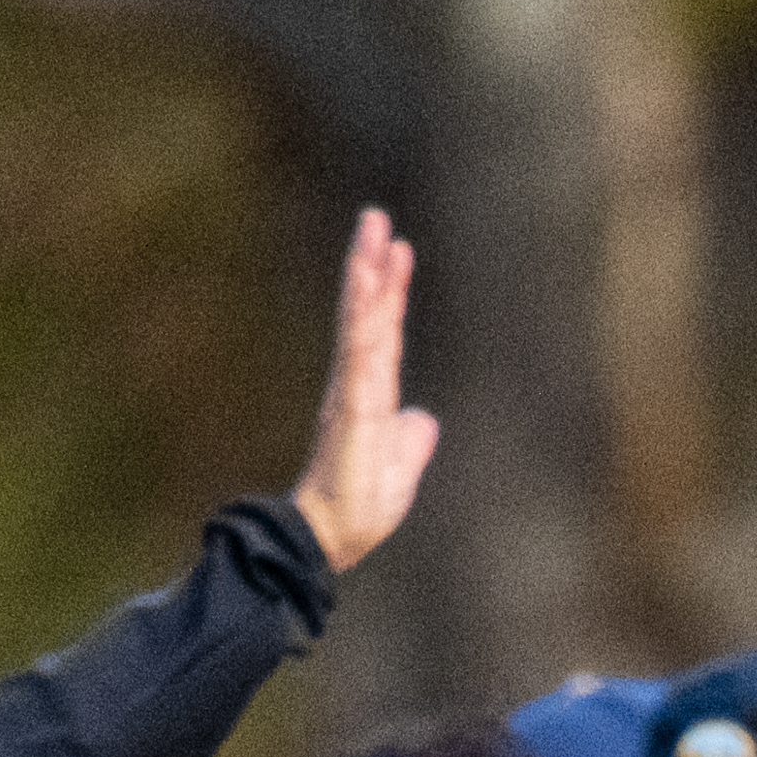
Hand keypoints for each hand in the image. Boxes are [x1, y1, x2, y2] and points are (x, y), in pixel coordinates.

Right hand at [288, 208, 439, 574]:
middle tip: (376, 217)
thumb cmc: (359, 510)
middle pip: (369, 314)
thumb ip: (409, 441)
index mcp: (370, 396)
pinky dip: (364, 314)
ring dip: (366, 273)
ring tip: (373, 229)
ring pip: (361, 320)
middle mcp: (357, 384)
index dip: (390, 293)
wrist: (335, 538)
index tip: (398, 252)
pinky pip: (360, 350)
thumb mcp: (400, 469)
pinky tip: (367, 282)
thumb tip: (422, 421)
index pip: (383, 334)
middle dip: (373, 266)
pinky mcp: (352, 404)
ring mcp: (352, 390)